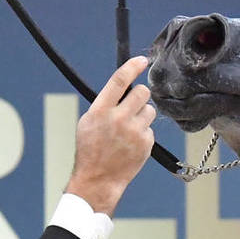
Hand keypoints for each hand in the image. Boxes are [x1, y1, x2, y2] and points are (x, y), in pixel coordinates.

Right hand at [66, 57, 155, 215]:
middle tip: (133, 104)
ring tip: (129, 128)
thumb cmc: (91, 149)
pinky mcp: (146, 144)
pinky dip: (143, 133)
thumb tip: (123, 86)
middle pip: (142, 92)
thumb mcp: (89, 122)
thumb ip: (105, 103)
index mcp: (100, 111)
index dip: (132, 67)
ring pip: (150, 110)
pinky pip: (150, 129)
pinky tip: (131, 143)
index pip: (119, 80)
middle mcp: (119, 119)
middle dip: (140, 95)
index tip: (142, 60)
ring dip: (142, 115)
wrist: (98, 179)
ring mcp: (134, 132)